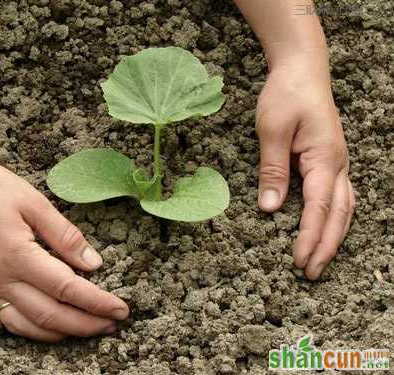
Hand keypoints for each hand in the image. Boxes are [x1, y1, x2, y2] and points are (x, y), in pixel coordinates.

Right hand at [0, 150, 128, 341]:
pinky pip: (11, 320)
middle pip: (52, 315)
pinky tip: (53, 327)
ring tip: (92, 329)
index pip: (67, 289)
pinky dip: (36, 330)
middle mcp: (2, 279)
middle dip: (87, 324)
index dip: (97, 302)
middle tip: (115, 324)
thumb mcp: (35, 203)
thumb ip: (66, 236)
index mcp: (18, 256)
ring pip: (31, 325)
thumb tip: (93, 263)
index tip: (121, 308)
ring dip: (65, 332)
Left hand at [255, 53, 354, 279]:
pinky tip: (327, 230)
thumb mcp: (272, 130)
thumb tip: (270, 209)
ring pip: (344, 208)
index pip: (319, 208)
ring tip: (320, 261)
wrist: (301, 70)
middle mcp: (337, 164)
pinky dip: (335, 218)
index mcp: (324, 158)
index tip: (298, 260)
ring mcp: (337, 162)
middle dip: (326, 246)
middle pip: (338, 214)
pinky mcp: (329, 160)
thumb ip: (272, 170)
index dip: (310, 236)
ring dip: (333, 236)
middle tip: (310, 274)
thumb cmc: (285, 95)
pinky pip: (339, 196)